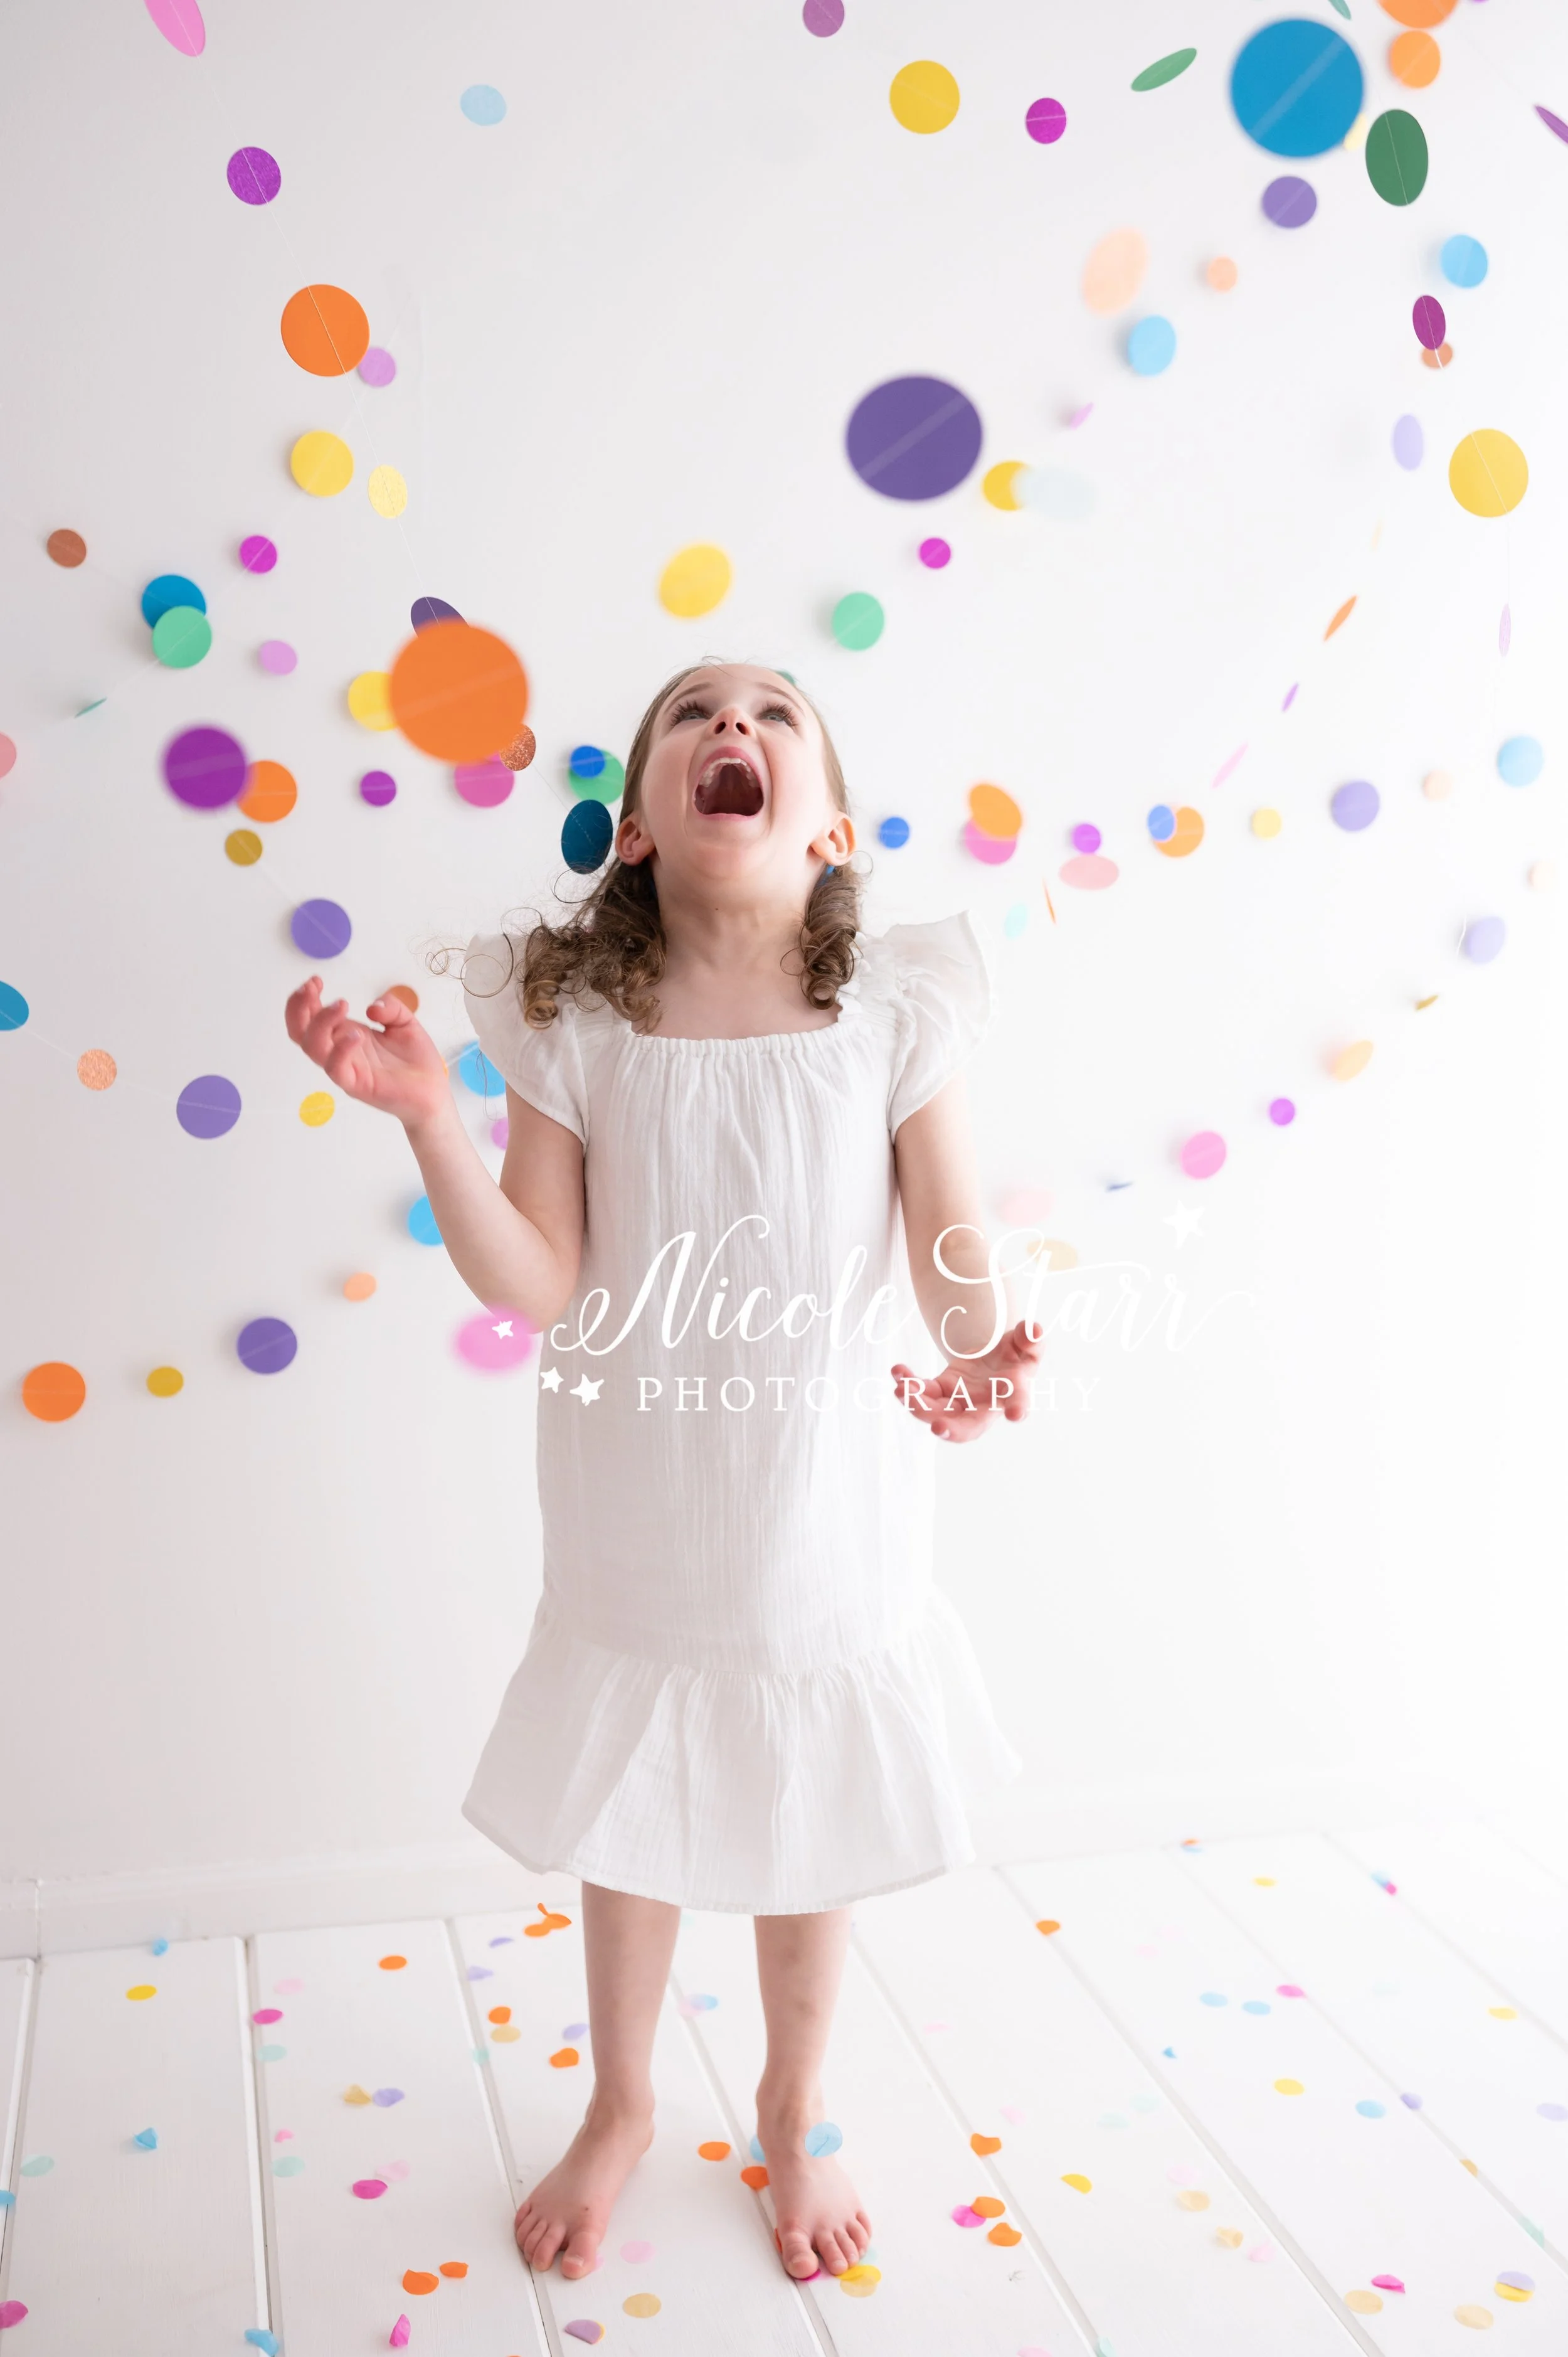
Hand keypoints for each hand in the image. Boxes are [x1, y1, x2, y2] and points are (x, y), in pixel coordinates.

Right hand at [284, 975, 450, 1127]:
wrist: (434, 1092)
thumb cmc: (415, 1060)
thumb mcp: (405, 1022)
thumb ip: (391, 1008)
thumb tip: (372, 1007)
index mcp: (345, 1034)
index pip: (310, 1017)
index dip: (305, 999)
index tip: (316, 980)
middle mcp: (339, 1051)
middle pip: (300, 1032)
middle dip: (299, 1007)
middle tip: (312, 987)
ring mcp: (346, 1068)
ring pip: (313, 1048)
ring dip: (320, 1022)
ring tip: (341, 1004)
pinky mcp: (357, 1085)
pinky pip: (336, 1069)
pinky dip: (341, 1049)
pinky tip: (357, 1035)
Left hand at [890, 1317, 1042, 1443]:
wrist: (993, 1357)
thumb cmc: (1015, 1354)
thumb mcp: (1025, 1343)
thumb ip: (1030, 1339)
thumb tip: (1034, 1329)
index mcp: (1012, 1394)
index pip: (1017, 1403)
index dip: (1018, 1408)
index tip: (1016, 1414)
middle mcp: (984, 1406)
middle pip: (969, 1426)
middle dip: (953, 1430)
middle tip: (938, 1428)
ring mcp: (959, 1403)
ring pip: (938, 1413)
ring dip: (919, 1405)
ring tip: (903, 1390)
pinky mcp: (940, 1392)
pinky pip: (923, 1393)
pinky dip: (909, 1385)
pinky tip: (898, 1371)